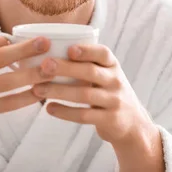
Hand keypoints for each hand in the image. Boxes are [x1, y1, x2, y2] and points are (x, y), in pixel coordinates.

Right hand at [0, 33, 53, 171]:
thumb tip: (16, 41)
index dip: (6, 38)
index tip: (27, 38)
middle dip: (26, 49)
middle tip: (46, 43)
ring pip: (5, 81)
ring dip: (31, 74)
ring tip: (51, 69)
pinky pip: (6, 103)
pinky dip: (25, 98)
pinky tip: (40, 93)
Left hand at [31, 44, 156, 146]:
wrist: (133, 123)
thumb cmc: (110, 93)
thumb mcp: (107, 75)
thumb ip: (89, 65)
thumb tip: (49, 53)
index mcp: (113, 66)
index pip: (103, 53)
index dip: (87, 50)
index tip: (69, 49)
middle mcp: (116, 81)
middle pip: (90, 72)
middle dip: (66, 68)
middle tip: (44, 66)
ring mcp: (114, 101)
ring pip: (84, 94)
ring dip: (59, 91)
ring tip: (38, 89)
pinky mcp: (109, 119)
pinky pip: (84, 115)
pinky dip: (65, 112)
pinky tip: (49, 108)